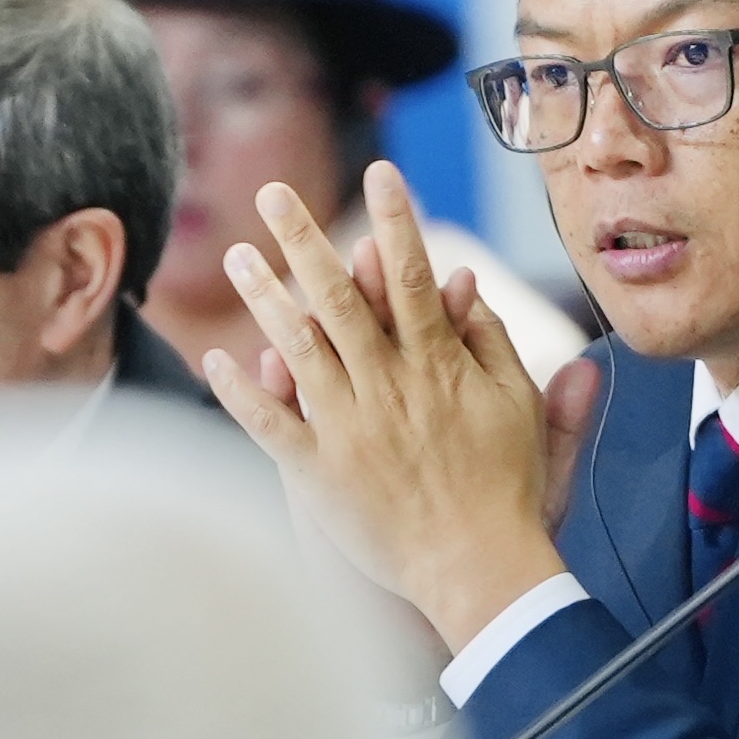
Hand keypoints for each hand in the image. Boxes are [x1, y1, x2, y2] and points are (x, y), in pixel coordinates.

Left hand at [204, 163, 578, 652]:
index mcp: (438, 365)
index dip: (395, 220)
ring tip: (236, 255)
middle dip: (305, 240)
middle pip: (339, 298)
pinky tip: (216, 358)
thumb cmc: (508, 489)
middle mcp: (388, 386)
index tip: (381, 171)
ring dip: (265, 298)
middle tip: (274, 194)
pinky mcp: (321, 474)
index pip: (414, 276)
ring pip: (299, 348)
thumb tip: (469, 286)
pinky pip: (272, 426)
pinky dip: (243, 393)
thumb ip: (493, 343)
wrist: (479, 567)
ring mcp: (350, 427)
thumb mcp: (521, 407)